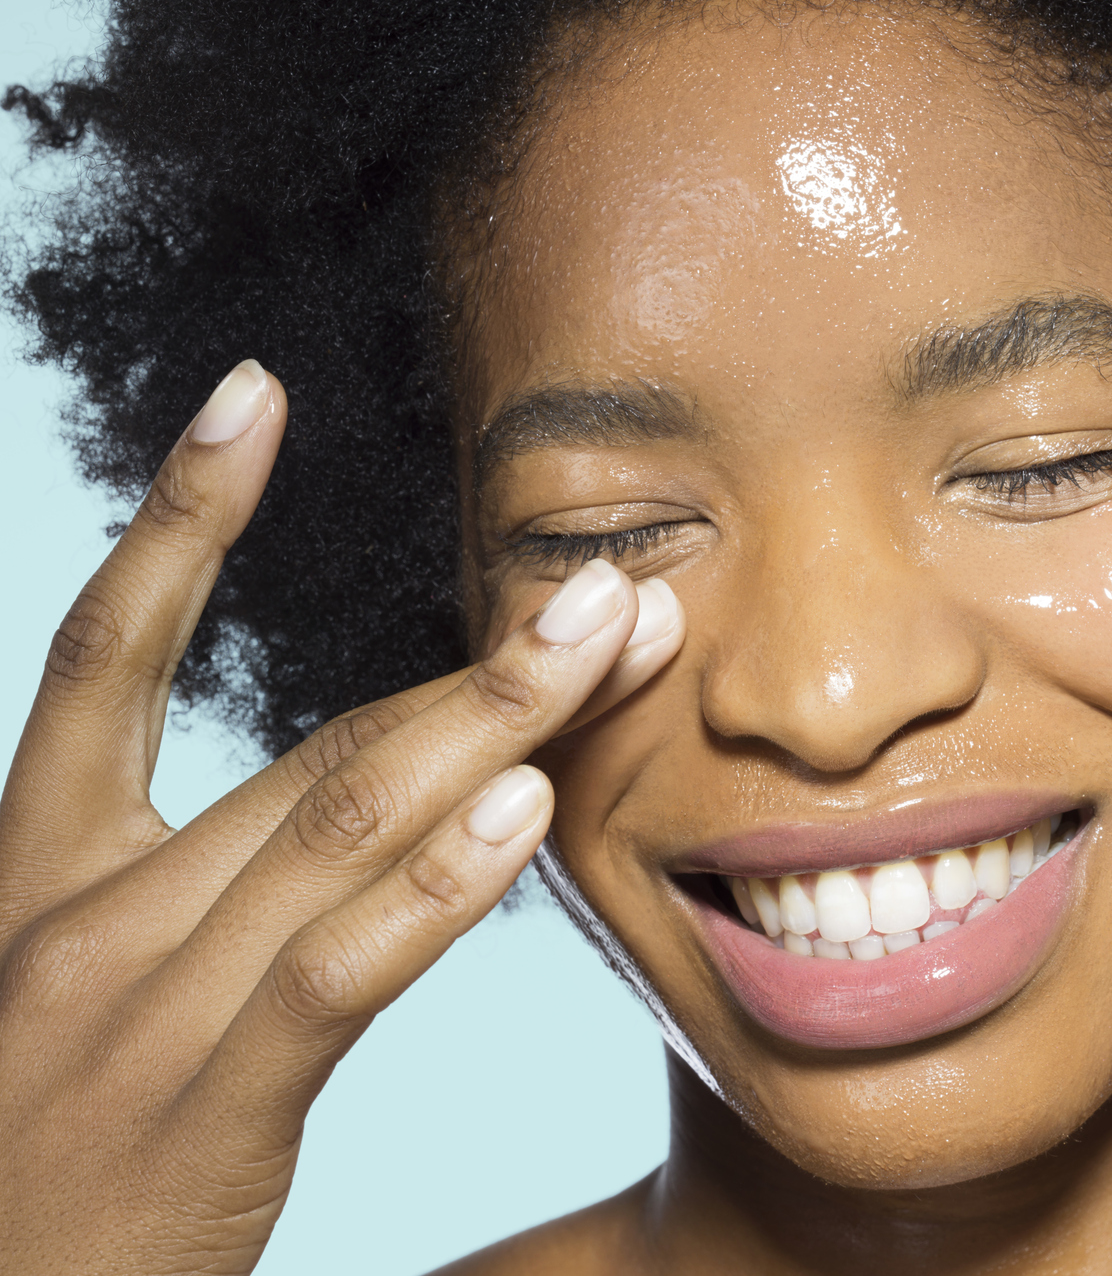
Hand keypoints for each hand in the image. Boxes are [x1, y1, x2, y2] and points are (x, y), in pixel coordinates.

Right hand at [0, 361, 683, 1273]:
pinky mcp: (204, 1110)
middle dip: (478, 654)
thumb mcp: (104, 989)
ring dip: (497, 717)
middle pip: (312, 739)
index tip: (250, 393)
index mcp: (40, 868)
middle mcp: (82, 914)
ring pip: (341, 821)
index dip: (178, 515)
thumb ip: (217, 885)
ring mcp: (136, 1009)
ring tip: (613, 637)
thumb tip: (392, 791)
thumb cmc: (59, 1158)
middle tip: (608, 572)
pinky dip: (436, 882)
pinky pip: (337, 968)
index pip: (102, 651)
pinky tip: (526, 807)